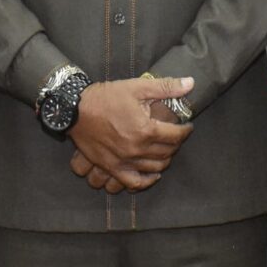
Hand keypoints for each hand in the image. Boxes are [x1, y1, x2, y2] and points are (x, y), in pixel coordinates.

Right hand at [67, 76, 194, 191]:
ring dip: (165, 159)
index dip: (186, 130)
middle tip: (175, 135)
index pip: (176, 135)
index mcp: (146, 130)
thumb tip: (191, 83)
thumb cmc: (107, 97)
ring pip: (155, 167)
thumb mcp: (137, 87)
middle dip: (176, 143)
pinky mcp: (112, 167)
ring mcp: (124, 161)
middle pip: (168, 152)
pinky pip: (134, 182)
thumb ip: (166, 87)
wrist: (75, 110)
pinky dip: (147, 181)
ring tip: (166, 149)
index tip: (187, 126)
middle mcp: (137, 149)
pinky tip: (153, 174)